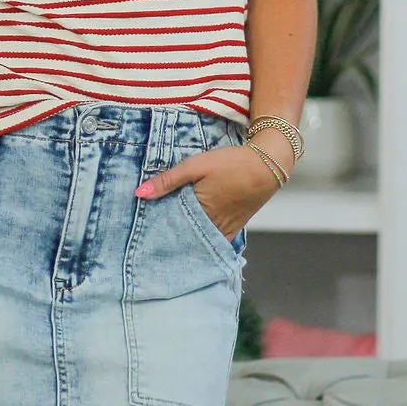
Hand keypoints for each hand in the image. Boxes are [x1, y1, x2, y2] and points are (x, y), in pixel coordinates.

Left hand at [134, 143, 280, 243]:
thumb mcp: (195, 166)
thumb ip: (168, 180)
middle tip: (147, 239)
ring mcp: (225, 230)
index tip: (139, 232)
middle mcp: (212, 226)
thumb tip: (139, 194)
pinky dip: (202, 242)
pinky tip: (190, 241)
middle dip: (167, 239)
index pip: (170, 228)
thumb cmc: (231, 164)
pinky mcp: (234, 228)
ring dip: (184, 240)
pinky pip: (215, 242)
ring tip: (164, 240)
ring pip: (198, 241)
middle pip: (183, 238)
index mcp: (200, 212)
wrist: (267, 166)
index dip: (155, 230)